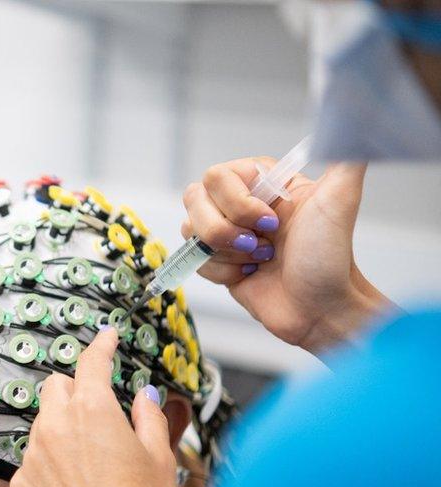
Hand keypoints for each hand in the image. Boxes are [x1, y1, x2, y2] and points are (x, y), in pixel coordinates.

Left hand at [10, 328, 180, 486]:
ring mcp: (34, 455)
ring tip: (92, 458)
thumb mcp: (160, 460)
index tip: (106, 338)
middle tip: (100, 410)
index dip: (101, 345)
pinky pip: (33, 456)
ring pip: (43, 421)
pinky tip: (74, 484)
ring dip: (62, 426)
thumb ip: (149, 418)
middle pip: (57, 386)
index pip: (92, 363)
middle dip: (76, 390)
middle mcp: (55, 427)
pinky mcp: (22, 483)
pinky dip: (50, 460)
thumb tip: (145, 398)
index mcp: (92, 412)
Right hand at [182, 159, 394, 354]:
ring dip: (227, 253)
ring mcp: (225, 233)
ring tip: (260, 260)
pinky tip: (250, 275)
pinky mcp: (216, 262)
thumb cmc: (330, 258)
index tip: (272, 221)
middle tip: (263, 245)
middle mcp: (239, 203)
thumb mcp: (340, 200)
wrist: (321, 309)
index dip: (237, 202)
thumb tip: (346, 127)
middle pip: (194, 200)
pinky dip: (222, 273)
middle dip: (226, 230)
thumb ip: (345, 157)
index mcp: (261, 182)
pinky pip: (194, 259)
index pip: (217, 175)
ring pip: (190, 230)